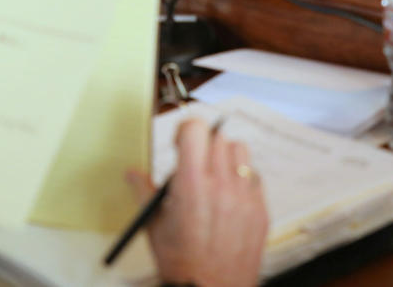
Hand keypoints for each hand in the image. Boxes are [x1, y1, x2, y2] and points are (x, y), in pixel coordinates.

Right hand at [126, 119, 267, 286]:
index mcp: (192, 185)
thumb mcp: (154, 225)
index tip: (180, 143)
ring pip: (240, 151)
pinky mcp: (260, 210)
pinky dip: (241, 178)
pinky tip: (229, 195)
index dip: (185, 131)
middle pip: (217, 137)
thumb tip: (132, 174)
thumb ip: (143, 192)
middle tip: (193, 161)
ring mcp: (244, 197)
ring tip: (214, 175)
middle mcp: (221, 186)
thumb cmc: (182, 263)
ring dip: (225, 156)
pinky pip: (254, 177)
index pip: (195, 129)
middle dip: (203, 144)